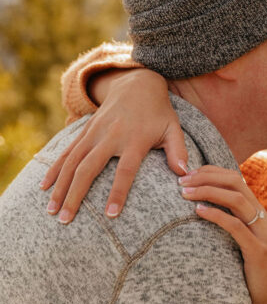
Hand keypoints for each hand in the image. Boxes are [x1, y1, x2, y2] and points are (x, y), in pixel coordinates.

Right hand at [41, 69, 187, 222]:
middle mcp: (111, 136)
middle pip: (88, 168)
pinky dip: (54, 169)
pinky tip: (44, 187)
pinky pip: (66, 152)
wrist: (137, 83)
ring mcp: (94, 133)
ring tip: (51, 211)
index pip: (125, 170)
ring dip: (60, 186)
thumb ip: (179, 150)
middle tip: (66, 220)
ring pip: (72, 162)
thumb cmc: (158, 112)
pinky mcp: (85, 131)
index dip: (118, 192)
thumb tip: (185, 174)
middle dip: (75, 195)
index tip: (110, 215)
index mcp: (134, 140)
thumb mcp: (173, 128)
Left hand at [180, 166, 266, 303]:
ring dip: (207, 191)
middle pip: (235, 182)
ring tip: (184, 193)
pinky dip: (216, 215)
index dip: (211, 172)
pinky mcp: (258, 251)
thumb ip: (231, 225)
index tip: (188, 174)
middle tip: (181, 181)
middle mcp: (262, 218)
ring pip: (236, 199)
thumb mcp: (243, 243)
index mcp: (258, 212)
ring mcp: (262, 233)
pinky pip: (236, 226)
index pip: (235, 179)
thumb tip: (202, 211)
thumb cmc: (254, 273)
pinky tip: (199, 211)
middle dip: (206, 176)